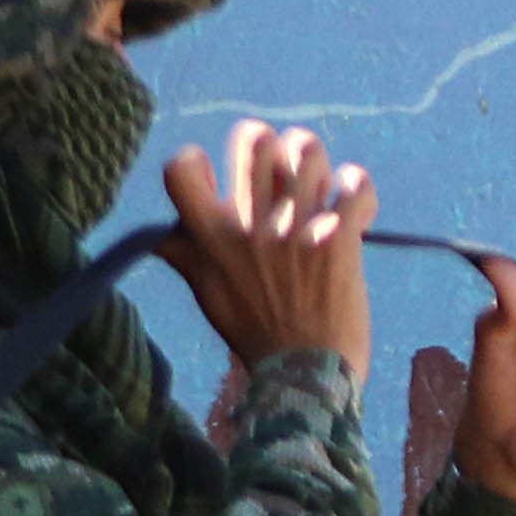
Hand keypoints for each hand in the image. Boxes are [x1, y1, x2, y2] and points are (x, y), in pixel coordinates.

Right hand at [159, 123, 370, 371]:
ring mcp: (296, 230)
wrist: (307, 377)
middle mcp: (251, 226)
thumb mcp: (208, 294)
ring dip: (317, 163)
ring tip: (322, 188)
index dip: (194, 158)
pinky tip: (355, 206)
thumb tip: (155, 235)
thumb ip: (184, 255)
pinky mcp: (339, 240)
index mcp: (213, 237)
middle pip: (253, 138)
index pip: (179, 170)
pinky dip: (360, 187)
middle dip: (272, 145)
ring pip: (306, 149)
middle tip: (284, 173)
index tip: (212, 174)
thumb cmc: (257, 336)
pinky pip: (354, 185)